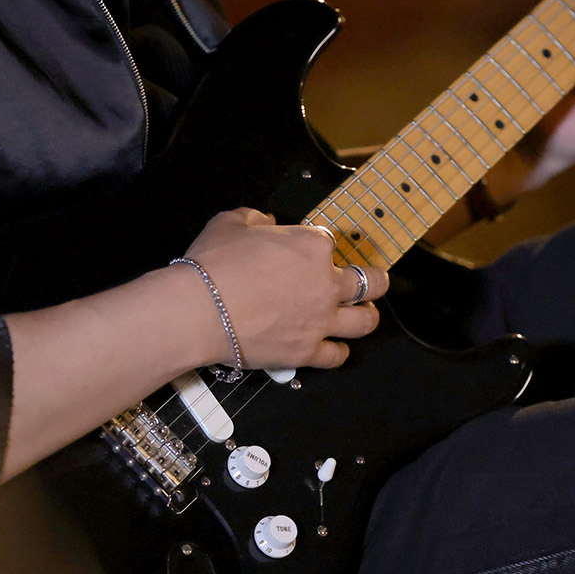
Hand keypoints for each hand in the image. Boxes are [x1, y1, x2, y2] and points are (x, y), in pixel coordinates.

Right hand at [182, 208, 388, 369]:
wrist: (199, 310)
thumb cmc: (213, 265)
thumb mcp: (230, 223)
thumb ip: (254, 217)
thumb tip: (265, 220)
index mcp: (313, 246)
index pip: (329, 243)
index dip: (320, 248)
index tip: (311, 254)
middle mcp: (326, 284)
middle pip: (371, 282)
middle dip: (375, 280)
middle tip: (373, 282)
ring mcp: (320, 320)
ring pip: (366, 322)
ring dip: (367, 316)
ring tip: (363, 315)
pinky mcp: (307, 351)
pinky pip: (337, 356)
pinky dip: (338, 352)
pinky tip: (334, 347)